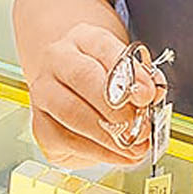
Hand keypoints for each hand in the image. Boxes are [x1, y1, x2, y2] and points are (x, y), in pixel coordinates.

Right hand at [29, 25, 165, 167]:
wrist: (68, 83)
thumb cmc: (101, 75)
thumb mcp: (124, 67)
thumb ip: (142, 79)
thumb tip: (153, 95)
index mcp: (83, 38)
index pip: (104, 48)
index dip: (129, 73)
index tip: (148, 94)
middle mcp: (57, 60)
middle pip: (84, 78)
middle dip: (117, 108)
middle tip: (142, 127)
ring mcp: (43, 92)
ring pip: (71, 112)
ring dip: (108, 135)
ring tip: (134, 146)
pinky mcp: (39, 124)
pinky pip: (65, 141)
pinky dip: (97, 152)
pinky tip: (118, 155)